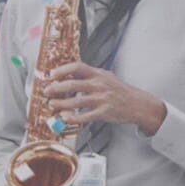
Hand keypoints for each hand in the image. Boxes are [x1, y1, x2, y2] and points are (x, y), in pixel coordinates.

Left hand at [39, 61, 163, 134]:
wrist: (137, 104)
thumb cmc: (120, 91)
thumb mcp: (106, 77)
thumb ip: (90, 75)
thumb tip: (70, 73)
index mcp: (98, 74)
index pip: (77, 67)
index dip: (62, 70)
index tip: (52, 74)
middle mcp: (99, 85)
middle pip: (73, 84)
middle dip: (56, 88)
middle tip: (47, 91)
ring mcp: (101, 99)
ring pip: (76, 101)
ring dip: (61, 103)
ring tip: (52, 104)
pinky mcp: (104, 113)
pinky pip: (85, 116)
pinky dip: (74, 118)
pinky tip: (65, 118)